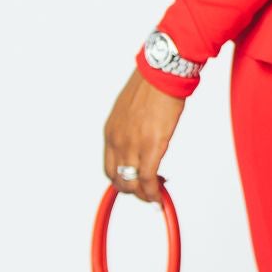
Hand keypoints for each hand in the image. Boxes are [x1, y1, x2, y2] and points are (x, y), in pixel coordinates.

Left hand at [103, 68, 187, 200]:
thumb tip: (143, 137)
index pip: (109, 167)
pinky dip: (153, 193)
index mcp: (111, 132)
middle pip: (118, 179)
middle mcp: (117, 141)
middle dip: (133, 191)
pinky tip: (159, 197)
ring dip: (143, 195)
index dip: (121, 180)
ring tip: (155, 196)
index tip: (135, 183)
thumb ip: (132, 127)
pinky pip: (147, 179)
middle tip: (148, 192)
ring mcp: (132, 145)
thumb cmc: (152, 84)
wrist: (162, 73)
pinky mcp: (151, 146)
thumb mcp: (130, 109)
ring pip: (132, 183)